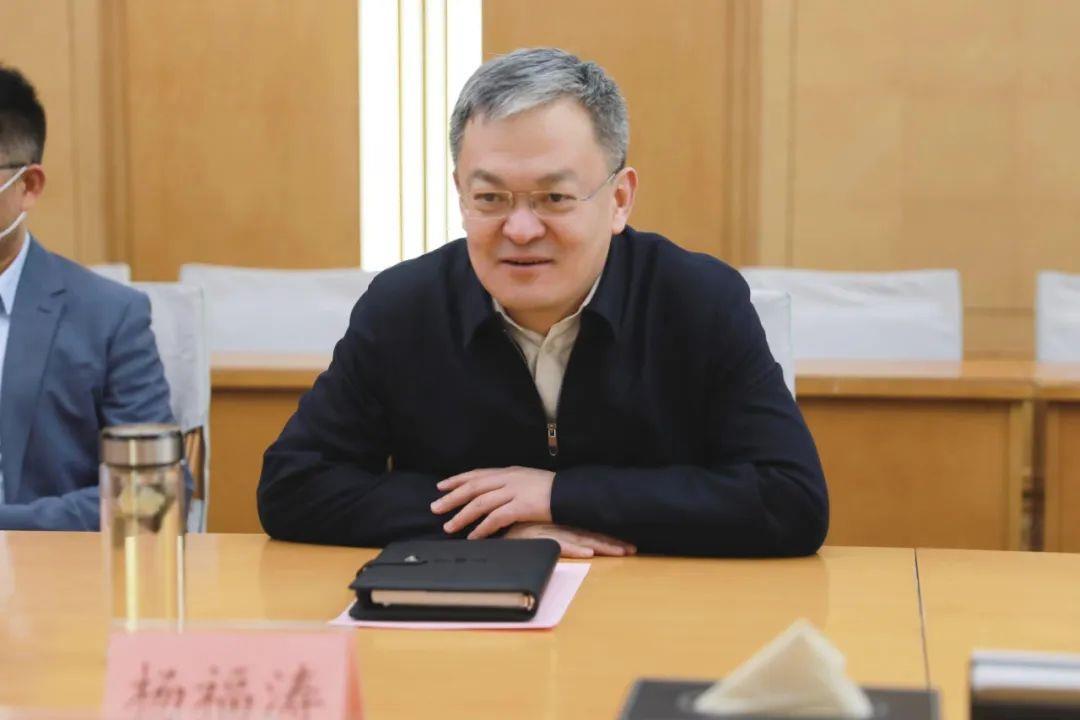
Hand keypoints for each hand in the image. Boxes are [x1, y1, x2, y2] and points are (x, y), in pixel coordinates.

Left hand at [431, 466, 553, 538]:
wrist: (572, 494)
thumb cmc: (552, 490)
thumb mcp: (528, 480)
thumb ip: (510, 485)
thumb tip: (493, 495)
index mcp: (509, 472)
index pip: (477, 474)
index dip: (457, 480)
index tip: (441, 486)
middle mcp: (508, 479)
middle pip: (473, 487)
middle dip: (452, 497)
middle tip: (435, 507)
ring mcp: (514, 492)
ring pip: (480, 503)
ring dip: (462, 516)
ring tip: (449, 527)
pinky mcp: (521, 506)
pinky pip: (495, 518)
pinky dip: (482, 529)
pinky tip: (473, 537)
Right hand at [505, 522, 636, 558]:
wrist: (489, 521)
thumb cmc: (510, 525)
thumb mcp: (533, 528)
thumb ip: (547, 533)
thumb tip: (565, 542)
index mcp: (558, 524)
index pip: (587, 531)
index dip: (606, 538)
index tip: (626, 546)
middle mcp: (556, 526)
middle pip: (589, 535)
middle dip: (611, 543)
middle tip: (631, 549)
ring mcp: (549, 532)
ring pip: (580, 540)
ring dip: (601, 546)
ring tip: (620, 551)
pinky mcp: (537, 537)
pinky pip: (559, 545)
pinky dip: (574, 550)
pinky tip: (588, 553)